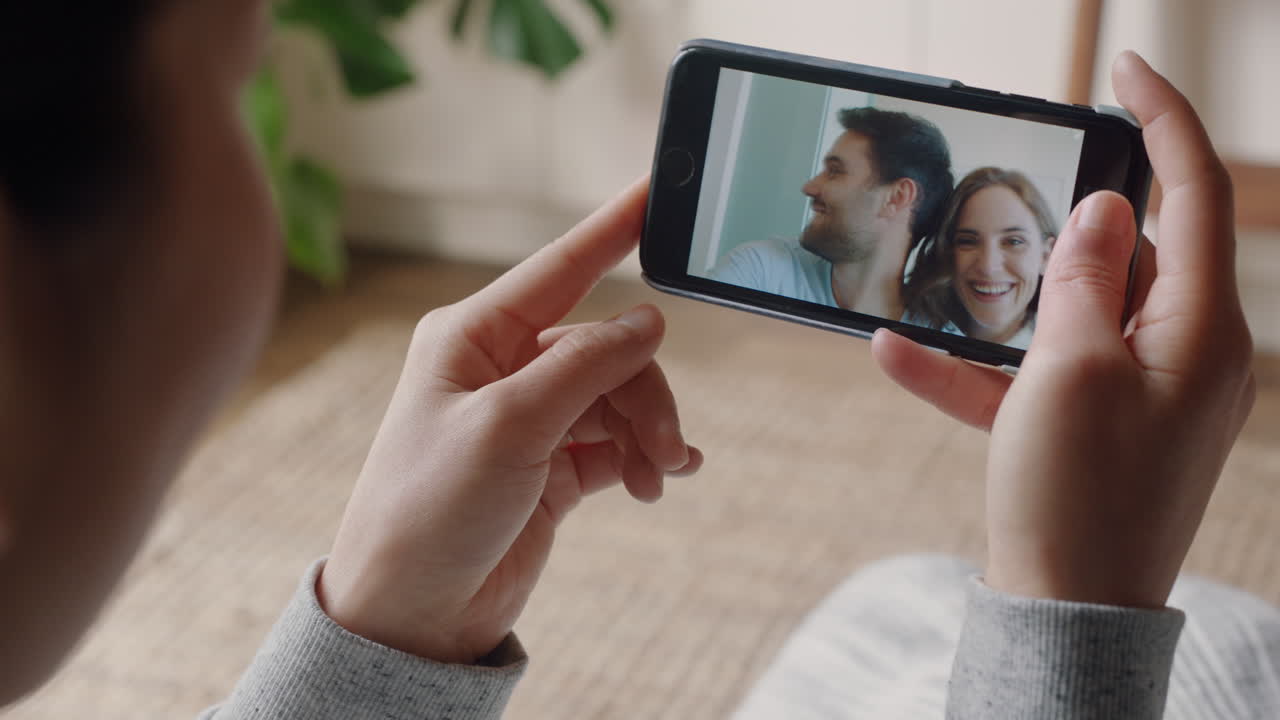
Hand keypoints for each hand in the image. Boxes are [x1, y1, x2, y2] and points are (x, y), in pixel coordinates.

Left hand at [316, 178, 702, 662]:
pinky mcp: (549, 468)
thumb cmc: (428, 513)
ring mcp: (527, 419)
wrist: (412, 616)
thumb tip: (647, 321)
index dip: (612, 229)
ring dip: (647, 431)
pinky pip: (615, 442)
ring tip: (659, 475)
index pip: (559, 267)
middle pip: (605, 347)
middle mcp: (501, 370)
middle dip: (644, 391)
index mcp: (472, 338)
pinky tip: (661, 479)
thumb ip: (584, 366)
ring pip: (617, 397)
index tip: (656, 192)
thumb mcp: (508, 427)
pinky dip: (642, 458)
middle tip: (665, 446)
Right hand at [873, 52, 1254, 607]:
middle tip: (1013, 197)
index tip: (1125, 69)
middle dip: (1065, 227)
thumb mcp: (1072, 371)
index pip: (1193, 196)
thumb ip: (1083, 280)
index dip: (1162, 122)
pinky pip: (1033, 377)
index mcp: (1201, 333)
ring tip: (940, 288)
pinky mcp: (1090, 430)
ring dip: (1004, 303)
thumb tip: (1103, 210)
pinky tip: (895, 354)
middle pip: (1131, 255)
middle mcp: (1182, 358)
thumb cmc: (1078, 497)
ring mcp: (1136, 396)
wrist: (1064, 616)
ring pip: (1072, 315)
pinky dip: (977, 365)